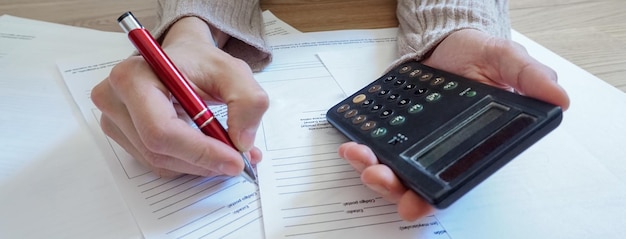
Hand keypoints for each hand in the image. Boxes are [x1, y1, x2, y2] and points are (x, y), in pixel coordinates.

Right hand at [91, 17, 268, 176]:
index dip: (201, 152)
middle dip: (204, 161)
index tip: (236, 160)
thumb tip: (242, 143)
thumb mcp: (234, 72)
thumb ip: (248, 102)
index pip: (161, 130)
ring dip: (199, 165)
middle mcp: (114, 99)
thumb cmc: (201, 62)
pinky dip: (188, 163)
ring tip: (227, 151)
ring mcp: (113, 120)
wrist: (183, 58)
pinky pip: (158, 164)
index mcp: (133, 76)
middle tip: (239, 161)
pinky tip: (206, 149)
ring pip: (160, 163)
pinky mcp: (122, 135)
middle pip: (160, 152)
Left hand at [339, 29, 569, 220]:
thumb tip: (559, 99)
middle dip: (392, 187)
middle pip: (412, 183)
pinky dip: (360, 150)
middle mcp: (437, 150)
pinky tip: (351, 143)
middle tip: (379, 177)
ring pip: (389, 170)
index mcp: (468, 146)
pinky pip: (374, 146)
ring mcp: (411, 140)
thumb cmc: (479, 56)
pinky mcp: (391, 127)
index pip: (451, 180)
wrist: (449, 42)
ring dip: (371, 171)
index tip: (414, 203)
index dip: (431, 197)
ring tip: (360, 159)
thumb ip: (530, 77)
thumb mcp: (507, 60)